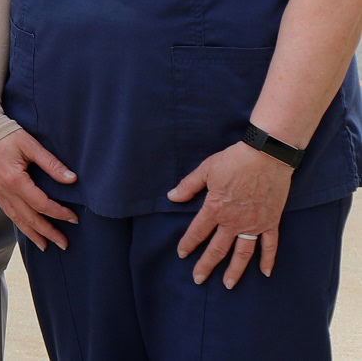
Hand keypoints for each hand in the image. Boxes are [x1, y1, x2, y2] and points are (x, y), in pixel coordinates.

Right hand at [0, 127, 80, 249]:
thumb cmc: (8, 135)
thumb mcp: (31, 145)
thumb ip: (51, 163)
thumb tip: (72, 179)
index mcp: (15, 180)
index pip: (41, 204)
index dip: (59, 213)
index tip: (74, 218)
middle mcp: (6, 191)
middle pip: (29, 218)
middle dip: (48, 232)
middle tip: (64, 244)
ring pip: (17, 219)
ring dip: (33, 234)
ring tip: (46, 246)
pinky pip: (9, 212)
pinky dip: (19, 224)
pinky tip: (27, 230)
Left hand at [170, 141, 293, 286]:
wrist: (266, 157)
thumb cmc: (234, 161)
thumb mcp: (205, 170)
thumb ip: (188, 186)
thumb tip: (171, 197)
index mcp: (215, 209)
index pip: (198, 231)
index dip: (188, 244)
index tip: (182, 254)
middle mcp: (234, 222)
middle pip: (218, 248)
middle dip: (206, 265)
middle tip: (198, 279)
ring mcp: (254, 224)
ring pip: (243, 253)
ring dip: (235, 270)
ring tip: (228, 284)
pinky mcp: (271, 222)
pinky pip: (270, 245)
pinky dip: (268, 260)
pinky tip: (266, 273)